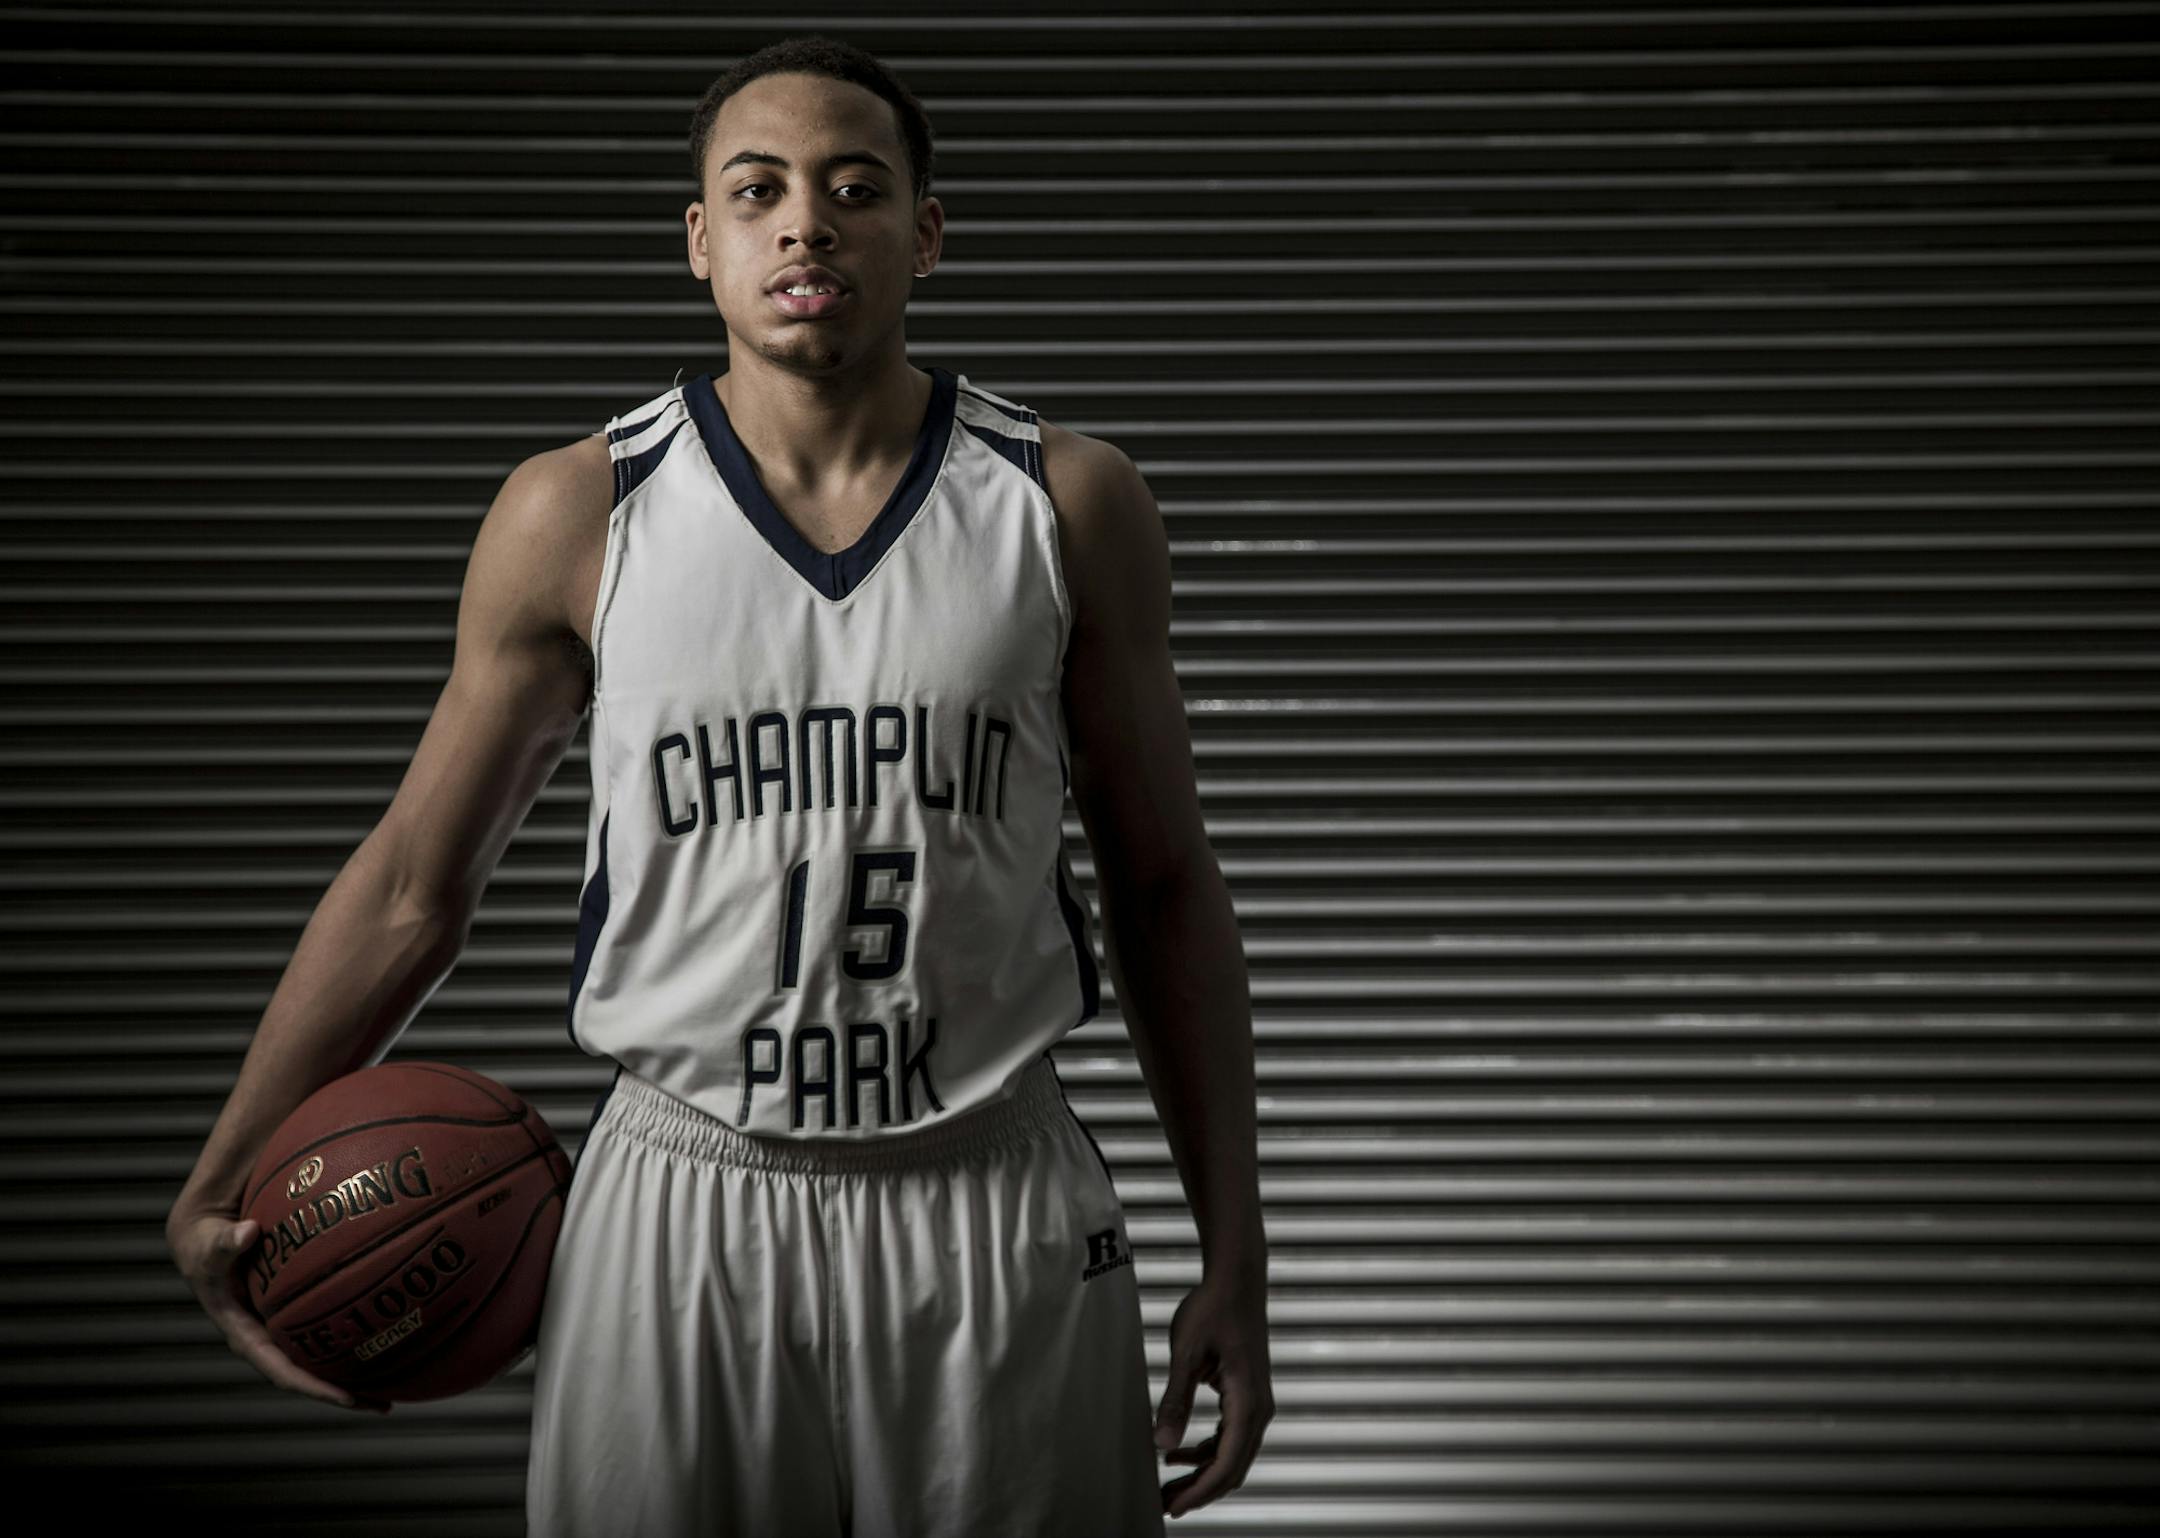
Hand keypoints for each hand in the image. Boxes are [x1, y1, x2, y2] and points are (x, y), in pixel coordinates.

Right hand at [167, 1207, 391, 1413]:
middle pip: (311, 1373)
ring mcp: (284, 1324)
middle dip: (346, 1393)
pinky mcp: (296, 1307)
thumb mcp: (208, 1246)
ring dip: (358, 1367)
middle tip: (386, 1403)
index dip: (316, 1388)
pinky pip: (330, 1321)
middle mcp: (269, 1337)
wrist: (205, 1233)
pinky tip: (391, 1323)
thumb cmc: (205, 1243)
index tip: (349, 1399)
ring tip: (401, 1380)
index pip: (284, 1372)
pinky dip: (356, 1327)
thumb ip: (225, 1243)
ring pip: (324, 1352)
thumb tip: (247, 1232)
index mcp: (247, 1336)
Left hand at [1153, 1269, 1273, 1518]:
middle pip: (1233, 1467)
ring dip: (1202, 1474)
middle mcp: (1259, 1408)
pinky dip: (1206, 1452)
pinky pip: (1230, 1437)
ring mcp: (1256, 1403)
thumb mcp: (1186, 1353)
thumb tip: (1161, 1445)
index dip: (1200, 1491)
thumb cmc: (1213, 1308)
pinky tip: (1177, 1454)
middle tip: (1165, 1505)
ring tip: (1167, 1486)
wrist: (1236, 1279)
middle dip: (1200, 1491)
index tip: (1172, 1507)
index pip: (1226, 1463)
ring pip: (1232, 1455)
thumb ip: (1175, 1400)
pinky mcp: (1247, 1397)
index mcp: (1248, 1401)